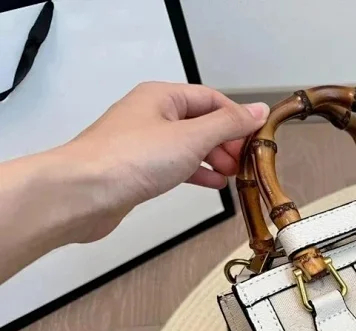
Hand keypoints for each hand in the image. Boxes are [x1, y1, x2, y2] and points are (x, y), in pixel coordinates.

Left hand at [60, 81, 268, 240]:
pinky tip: (213, 183)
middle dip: (227, 141)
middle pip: (201, 122)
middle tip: (246, 162)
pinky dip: (197, 172)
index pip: (212, 100)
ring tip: (235, 175)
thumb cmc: (132, 159)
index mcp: (162, 97)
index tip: (258, 139)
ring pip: (190, 145)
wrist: (83, 192)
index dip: (237, 119)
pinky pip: (176, 164)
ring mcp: (144, 142)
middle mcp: (152, 114)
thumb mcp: (191, 137)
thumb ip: (228, 125)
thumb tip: (258, 110)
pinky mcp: (138, 168)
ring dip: (214, 158)